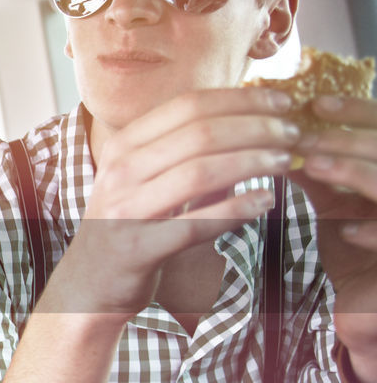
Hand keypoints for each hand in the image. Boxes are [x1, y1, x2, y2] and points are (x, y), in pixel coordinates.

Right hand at [54, 88, 297, 318]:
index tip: (282, 103)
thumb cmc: (129, 226)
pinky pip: (195, 225)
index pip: (188, 105)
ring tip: (285, 163)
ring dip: (252, 163)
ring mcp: (125, 210)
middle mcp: (120, 171)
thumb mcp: (147, 180)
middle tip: (293, 134)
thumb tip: (255, 124)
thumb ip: (189, 154)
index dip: (241, 99)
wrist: (89, 283)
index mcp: (124, 145)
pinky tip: (266, 202)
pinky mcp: (138, 248)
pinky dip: (236, 210)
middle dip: (256, 128)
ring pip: (199, 173)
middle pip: (199, 133)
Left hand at [292, 96, 376, 360]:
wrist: (371, 308)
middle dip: (349, 139)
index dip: (358, 112)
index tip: (316, 103)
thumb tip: (273, 133)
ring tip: (316, 166)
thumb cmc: (353, 248)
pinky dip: (376, 232)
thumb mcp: (336, 201)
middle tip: (303, 134)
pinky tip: (346, 230)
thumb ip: (316, 168)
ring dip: (358, 173)